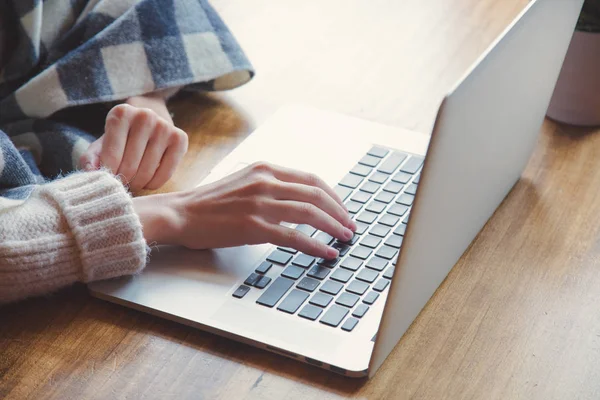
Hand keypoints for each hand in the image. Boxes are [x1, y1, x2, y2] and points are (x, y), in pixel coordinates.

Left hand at [79, 103, 187, 190]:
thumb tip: (91, 173)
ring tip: (132, 181)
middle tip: (122, 182)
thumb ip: (91, 158)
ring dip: (137, 184)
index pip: (112, 156)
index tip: (109, 177)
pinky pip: (165, 174)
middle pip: (130, 167)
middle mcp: (145, 116)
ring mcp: (165, 126)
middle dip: (124, 180)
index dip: (109, 174)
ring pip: (147, 172)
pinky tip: (147, 181)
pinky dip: (154, 184)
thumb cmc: (121, 137)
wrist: (149, 121)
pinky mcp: (180, 138)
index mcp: (121, 113)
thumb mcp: (102, 144)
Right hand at [133, 162, 356, 258]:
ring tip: (345, 238)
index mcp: (264, 169)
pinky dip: (315, 245)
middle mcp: (265, 181)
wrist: (179, 213)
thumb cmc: (208, 203)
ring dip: (333, 227)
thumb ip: (269, 186)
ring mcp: (260, 203)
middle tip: (350, 226)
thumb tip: (297, 201)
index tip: (342, 209)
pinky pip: (294, 236)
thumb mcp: (243, 183)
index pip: (310, 179)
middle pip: (316, 194)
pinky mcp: (253, 226)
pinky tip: (326, 253)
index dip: (332, 196)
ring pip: (310, 212)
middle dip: (339, 212)